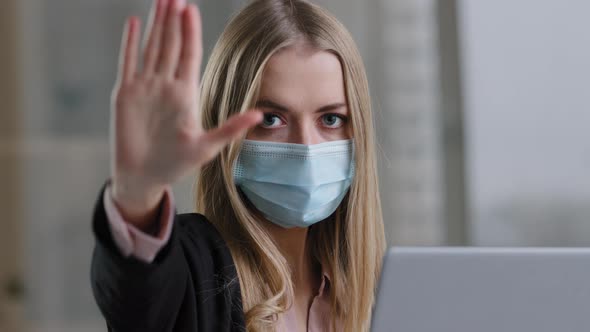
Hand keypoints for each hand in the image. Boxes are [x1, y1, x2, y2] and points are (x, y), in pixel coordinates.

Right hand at [110, 0, 261, 218]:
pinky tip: (134, 23)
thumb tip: (259, 114)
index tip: (191, 9)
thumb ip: (230, 128)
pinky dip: (130, 43)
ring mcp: (145, 87)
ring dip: (156, 24)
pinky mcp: (125, 94)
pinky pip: (128, 62)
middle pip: (170, 45)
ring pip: (151, 47)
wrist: (144, 178)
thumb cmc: (175, 164)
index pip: (189, 54)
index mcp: (185, 94)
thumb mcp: (207, 146)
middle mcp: (165, 85)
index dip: (190, 32)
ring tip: (161, 0)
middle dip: (173, 20)